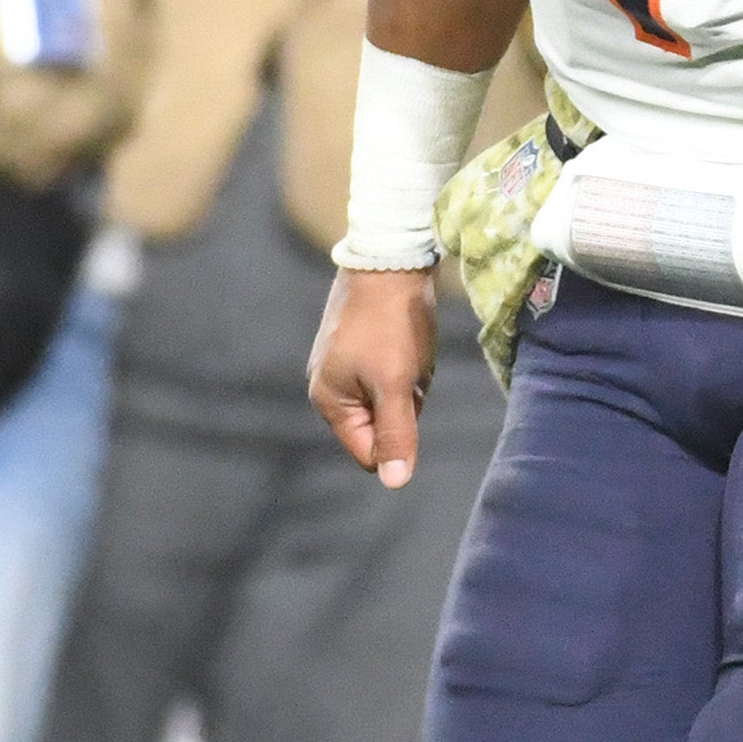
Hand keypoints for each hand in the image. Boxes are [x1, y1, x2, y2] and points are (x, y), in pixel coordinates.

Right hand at [308, 266, 437, 489]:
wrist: (389, 259)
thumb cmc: (390, 324)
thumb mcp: (397, 383)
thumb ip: (396, 433)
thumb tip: (394, 482)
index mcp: (330, 402)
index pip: (368, 451)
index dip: (397, 438)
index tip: (407, 399)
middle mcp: (331, 386)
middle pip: (384, 423)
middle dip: (406, 403)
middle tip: (408, 366)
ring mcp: (346, 364)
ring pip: (394, 396)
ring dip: (412, 380)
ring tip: (409, 348)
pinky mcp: (363, 345)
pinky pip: (396, 370)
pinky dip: (411, 361)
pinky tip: (410, 337)